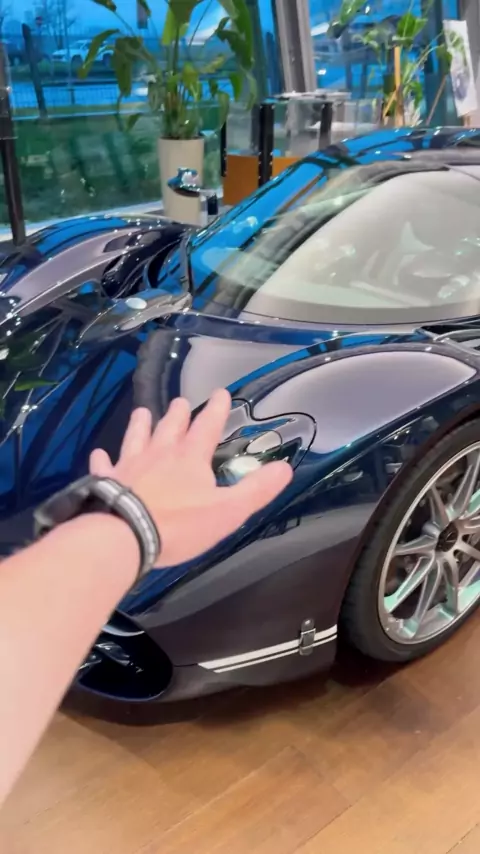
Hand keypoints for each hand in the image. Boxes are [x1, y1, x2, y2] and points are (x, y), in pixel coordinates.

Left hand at [89, 389, 292, 567]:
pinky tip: (98, 453)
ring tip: (142, 411)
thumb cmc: (180, 524)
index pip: (207, 427)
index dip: (216, 410)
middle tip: (181, 401)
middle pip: (170, 427)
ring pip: (136, 438)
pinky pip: (105, 466)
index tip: (221, 392)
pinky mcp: (108, 481)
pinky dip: (103, 459)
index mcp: (191, 458)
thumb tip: (285, 469)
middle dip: (179, 414)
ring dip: (141, 425)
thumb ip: (256, 489)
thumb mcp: (229, 510)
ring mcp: (130, 466)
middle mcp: (160, 453)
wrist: (125, 535)